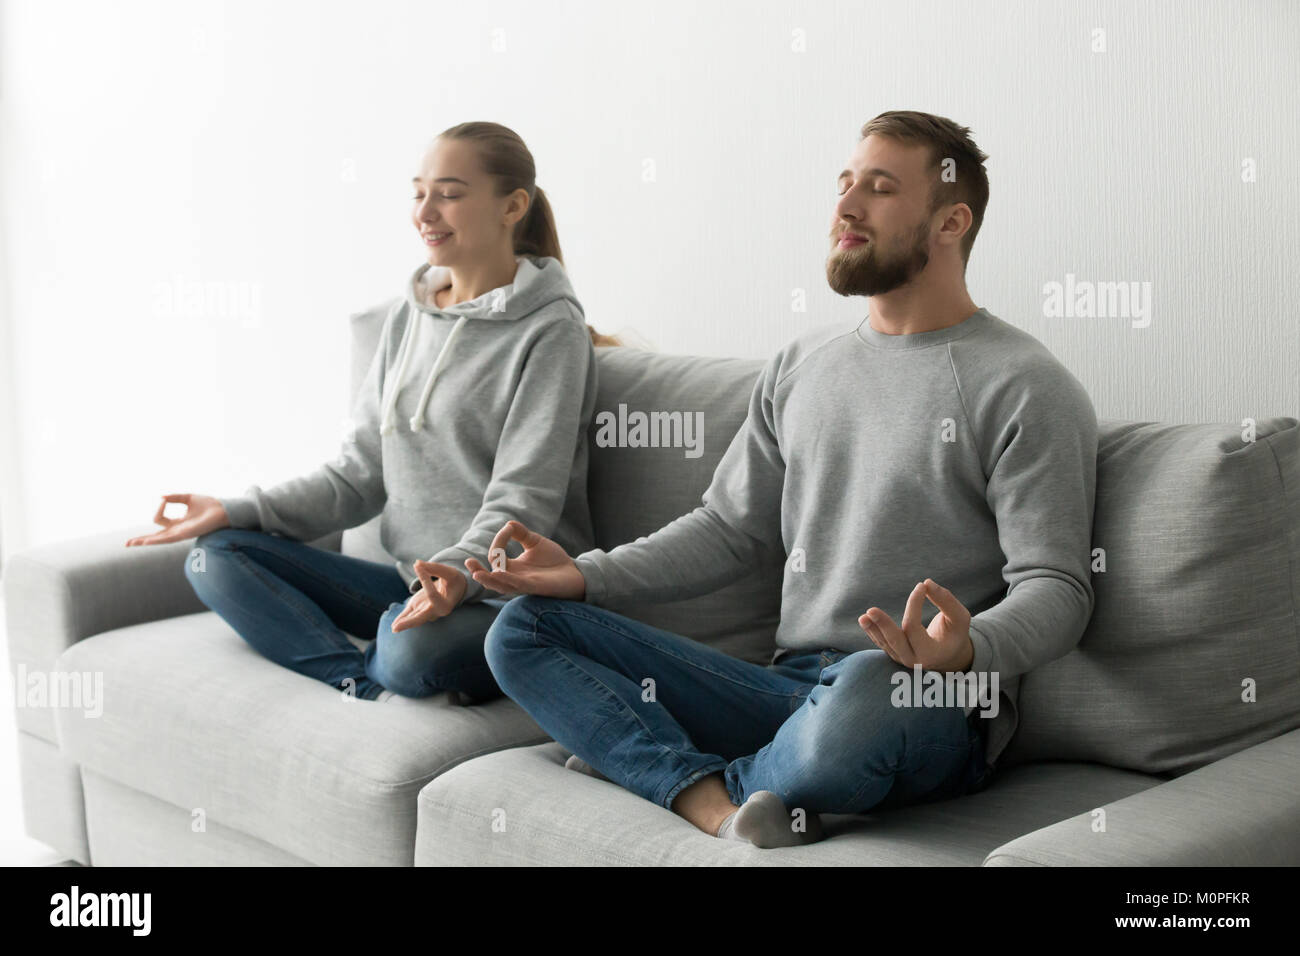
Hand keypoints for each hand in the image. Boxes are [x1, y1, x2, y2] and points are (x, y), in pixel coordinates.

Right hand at [125, 494, 229, 545]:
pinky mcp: (185, 534)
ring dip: (144, 541)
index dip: (159, 506)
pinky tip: (147, 542)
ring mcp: (181, 534)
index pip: (160, 519)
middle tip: (127, 544)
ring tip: (132, 544)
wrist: (223, 510)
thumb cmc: (209, 505)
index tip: (165, 499)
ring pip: (158, 540)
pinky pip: (168, 538)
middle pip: (155, 537)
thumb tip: (161, 498)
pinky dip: (156, 540)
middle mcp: (178, 530)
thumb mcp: (188, 498)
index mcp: (178, 523)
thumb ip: (174, 498)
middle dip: (141, 540)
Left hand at [390, 560, 467, 632]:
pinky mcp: (418, 608)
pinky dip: (401, 620)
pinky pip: (409, 615)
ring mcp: (426, 612)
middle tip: (397, 627)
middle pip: (421, 618)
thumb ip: (434, 568)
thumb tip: (417, 563)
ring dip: (403, 623)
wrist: (454, 590)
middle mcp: (436, 611)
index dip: (425, 580)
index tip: (418, 566)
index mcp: (446, 604)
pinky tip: (394, 625)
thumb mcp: (448, 573)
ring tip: (393, 628)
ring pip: (414, 619)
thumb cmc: (453, 581)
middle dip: (409, 622)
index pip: (432, 594)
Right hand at [464, 520, 584, 599]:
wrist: (575, 573)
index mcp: (512, 568)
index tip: (509, 528)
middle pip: (491, 577)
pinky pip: (518, 585)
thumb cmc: (554, 561)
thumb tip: (508, 523)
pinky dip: (507, 579)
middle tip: (469, 562)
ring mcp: (524, 584)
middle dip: (479, 571)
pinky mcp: (536, 588)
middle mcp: (515, 578)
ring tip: (476, 573)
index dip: (499, 540)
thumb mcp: (535, 542)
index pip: (496, 555)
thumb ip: (521, 534)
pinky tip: (499, 573)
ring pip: (501, 585)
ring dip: (489, 579)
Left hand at [858, 578, 974, 672]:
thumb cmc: (955, 634)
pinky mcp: (895, 654)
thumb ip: (946, 601)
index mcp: (932, 653)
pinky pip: (882, 643)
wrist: (950, 656)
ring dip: (873, 628)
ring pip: (885, 643)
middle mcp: (915, 660)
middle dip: (883, 625)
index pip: (914, 627)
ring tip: (863, 617)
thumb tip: (927, 583)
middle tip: (870, 610)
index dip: (914, 604)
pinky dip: (873, 631)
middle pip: (895, 641)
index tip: (921, 586)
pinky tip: (865, 620)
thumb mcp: (959, 618)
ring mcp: (902, 659)